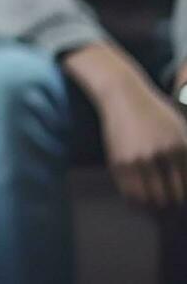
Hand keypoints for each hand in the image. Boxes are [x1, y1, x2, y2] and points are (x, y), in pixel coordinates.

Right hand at [70, 45, 186, 208]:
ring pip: (148, 198)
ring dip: (152, 204)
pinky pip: (128, 191)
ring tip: (152, 203)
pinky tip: (137, 199)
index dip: (183, 194)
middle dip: (170, 202)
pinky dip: (135, 200)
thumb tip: (186, 180)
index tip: (178, 197)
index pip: (186, 185)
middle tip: (167, 202)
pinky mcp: (118, 161)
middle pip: (170, 195)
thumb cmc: (154, 111)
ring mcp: (137, 159)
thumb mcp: (179, 128)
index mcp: (179, 147)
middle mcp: (159, 155)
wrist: (122, 95)